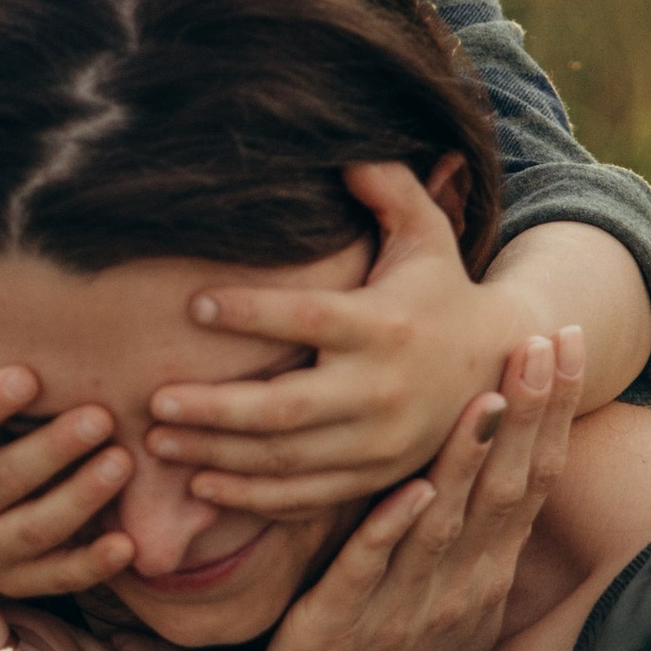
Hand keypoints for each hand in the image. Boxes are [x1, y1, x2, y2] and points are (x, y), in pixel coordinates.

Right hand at [0, 295, 134, 599]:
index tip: (30, 376)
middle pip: (3, 479)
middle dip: (53, 449)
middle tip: (101, 416)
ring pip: (36, 528)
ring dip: (82, 497)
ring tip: (123, 461)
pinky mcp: (21, 580)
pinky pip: (59, 577)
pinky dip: (94, 564)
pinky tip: (127, 543)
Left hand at [145, 161, 545, 512]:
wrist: (496, 364)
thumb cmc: (439, 287)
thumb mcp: (426, 231)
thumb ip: (388, 187)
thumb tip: (343, 150)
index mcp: (384, 325)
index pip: (308, 320)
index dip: (251, 313)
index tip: (193, 305)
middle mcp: (381, 390)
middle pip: (286, 410)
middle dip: (215, 411)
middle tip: (154, 402)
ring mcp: (378, 444)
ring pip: (286, 462)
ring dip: (217, 457)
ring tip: (156, 444)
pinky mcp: (374, 478)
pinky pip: (305, 498)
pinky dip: (252, 500)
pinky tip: (201, 486)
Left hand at [249, 329, 581, 650]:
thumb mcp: (445, 602)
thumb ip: (465, 538)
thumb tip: (485, 474)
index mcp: (481, 575)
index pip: (529, 479)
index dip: (549, 411)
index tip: (565, 341)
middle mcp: (455, 587)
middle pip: (504, 487)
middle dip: (527, 412)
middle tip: (544, 339)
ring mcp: (402, 611)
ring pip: (445, 520)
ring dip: (468, 456)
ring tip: (489, 394)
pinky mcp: (339, 630)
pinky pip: (371, 573)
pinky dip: (394, 532)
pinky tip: (414, 491)